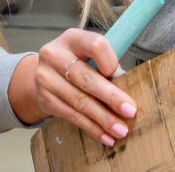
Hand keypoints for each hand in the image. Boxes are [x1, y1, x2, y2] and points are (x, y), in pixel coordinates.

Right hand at [7, 28, 136, 145]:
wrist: (44, 73)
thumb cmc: (76, 62)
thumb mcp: (89, 55)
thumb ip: (107, 67)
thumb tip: (128, 89)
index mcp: (72, 38)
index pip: (95, 45)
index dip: (110, 61)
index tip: (122, 77)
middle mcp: (55, 55)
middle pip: (86, 78)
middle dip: (111, 97)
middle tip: (130, 111)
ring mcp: (46, 78)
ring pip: (80, 101)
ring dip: (103, 119)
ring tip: (120, 130)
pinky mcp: (45, 100)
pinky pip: (72, 116)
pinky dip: (91, 128)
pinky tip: (105, 135)